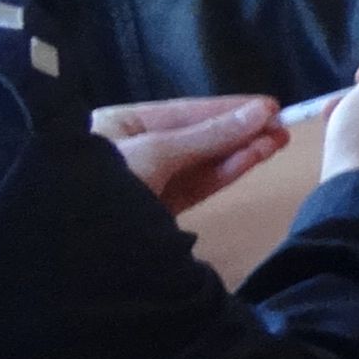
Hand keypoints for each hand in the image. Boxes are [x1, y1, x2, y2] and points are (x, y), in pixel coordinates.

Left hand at [92, 94, 286, 216]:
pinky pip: (195, 187)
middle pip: (195, 138)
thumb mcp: (157, 151)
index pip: (182, 112)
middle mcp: (132, 152)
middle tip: (282, 127)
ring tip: (277, 142)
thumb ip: (209, 134)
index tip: (269, 106)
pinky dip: (224, 173)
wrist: (77, 252)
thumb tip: (262, 111)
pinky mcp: (158, 213)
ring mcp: (147, 184)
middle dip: (238, 132)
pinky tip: (252, 159)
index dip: (227, 108)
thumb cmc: (104, 182)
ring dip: (239, 152)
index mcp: (118, 127)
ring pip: (200, 164)